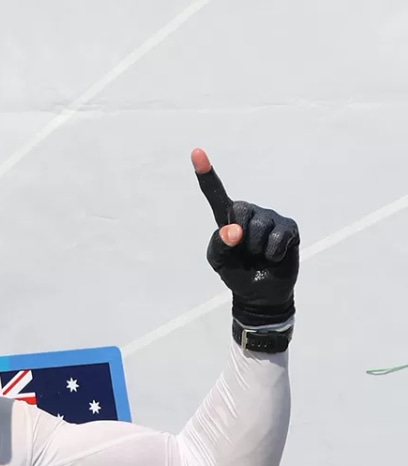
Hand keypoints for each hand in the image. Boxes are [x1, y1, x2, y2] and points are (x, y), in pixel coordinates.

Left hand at [192, 148, 298, 326]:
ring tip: (258, 255)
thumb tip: (235, 230)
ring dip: (256, 249)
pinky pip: (277, 239)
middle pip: (239, 212)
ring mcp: (271, 217)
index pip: (215, 193)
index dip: (206, 172)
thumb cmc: (236, 271)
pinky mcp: (289, 227)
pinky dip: (273, 254)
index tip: (196, 152)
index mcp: (226, 217)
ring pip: (259, 228)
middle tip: (244, 252)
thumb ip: (220, 244)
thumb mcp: (219, 260)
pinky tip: (273, 257)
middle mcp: (250, 212)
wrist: (260, 292)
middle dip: (239, 238)